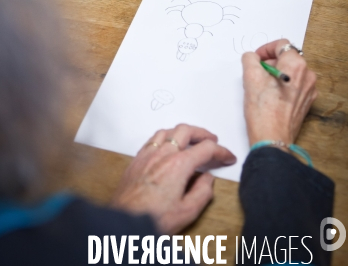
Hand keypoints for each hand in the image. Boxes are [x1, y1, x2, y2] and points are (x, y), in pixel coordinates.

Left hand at [111, 124, 235, 233]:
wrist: (125, 222)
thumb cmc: (154, 219)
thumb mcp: (187, 211)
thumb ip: (203, 192)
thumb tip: (208, 178)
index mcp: (179, 165)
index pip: (206, 148)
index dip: (221, 151)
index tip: (228, 157)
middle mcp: (163, 154)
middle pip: (186, 130)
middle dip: (203, 134)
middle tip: (212, 141)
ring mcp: (148, 154)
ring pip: (168, 131)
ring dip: (183, 132)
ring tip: (191, 141)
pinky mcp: (137, 159)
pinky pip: (153, 138)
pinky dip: (166, 137)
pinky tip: (167, 146)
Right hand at [242, 39, 316, 146]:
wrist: (272, 138)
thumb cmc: (262, 109)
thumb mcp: (250, 77)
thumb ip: (250, 59)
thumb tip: (252, 57)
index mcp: (296, 65)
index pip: (281, 45)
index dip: (265, 49)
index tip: (256, 59)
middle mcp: (307, 75)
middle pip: (287, 58)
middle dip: (270, 62)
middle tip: (255, 73)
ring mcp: (309, 90)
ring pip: (290, 72)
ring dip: (275, 74)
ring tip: (261, 86)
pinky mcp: (306, 102)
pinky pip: (294, 85)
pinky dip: (282, 85)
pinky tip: (270, 96)